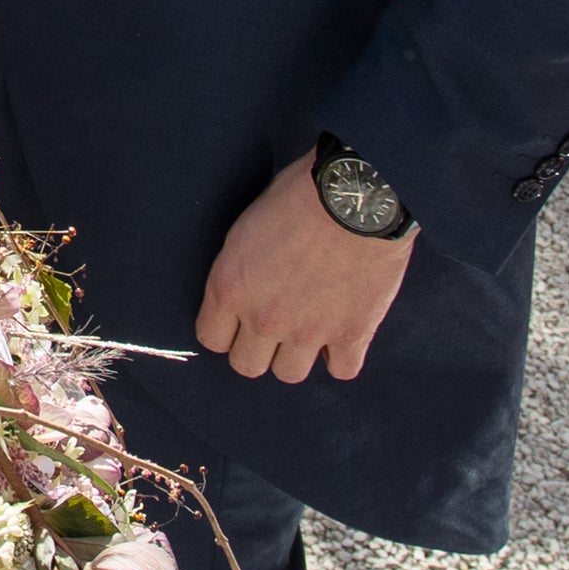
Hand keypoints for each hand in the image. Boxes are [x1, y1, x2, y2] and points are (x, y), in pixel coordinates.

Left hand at [193, 152, 415, 383]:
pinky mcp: (352, 333)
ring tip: (309, 329)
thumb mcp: (248, 226)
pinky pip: (342, 370)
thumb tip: (245, 290)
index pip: (211, 338)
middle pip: (247, 366)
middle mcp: (265, 317)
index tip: (239, 321)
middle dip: (258, 348)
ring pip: (289, 374)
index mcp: (231, 288)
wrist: (357, 195)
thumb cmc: (301, 195)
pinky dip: (342, 356)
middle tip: (274, 327)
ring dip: (297, 354)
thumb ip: (241, 269)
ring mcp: (309, 331)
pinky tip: (342, 334)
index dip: (226, 330)